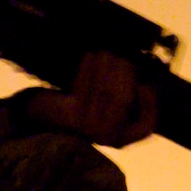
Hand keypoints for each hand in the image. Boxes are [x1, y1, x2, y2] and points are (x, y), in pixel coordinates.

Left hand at [23, 51, 158, 147]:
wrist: (39, 119)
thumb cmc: (76, 109)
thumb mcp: (104, 109)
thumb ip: (122, 98)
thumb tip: (139, 70)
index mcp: (120, 138)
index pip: (146, 127)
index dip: (151, 106)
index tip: (145, 85)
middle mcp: (107, 137)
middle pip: (124, 102)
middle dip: (125, 75)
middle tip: (123, 57)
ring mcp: (89, 129)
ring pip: (105, 92)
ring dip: (107, 68)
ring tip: (106, 53)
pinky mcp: (72, 116)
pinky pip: (86, 88)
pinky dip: (89, 69)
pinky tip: (90, 57)